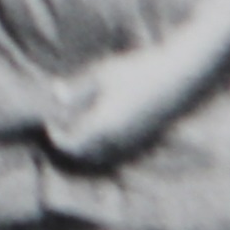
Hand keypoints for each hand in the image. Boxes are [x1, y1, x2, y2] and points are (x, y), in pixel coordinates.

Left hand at [44, 47, 199, 164]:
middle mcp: (117, 141)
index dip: (55, 137)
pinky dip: (103, 149)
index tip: (48, 124)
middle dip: (68, 147)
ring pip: (100, 158)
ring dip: (85, 150)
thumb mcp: (104, 74)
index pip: (70, 144)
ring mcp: (133, 144)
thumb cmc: (140, 71)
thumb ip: (79, 88)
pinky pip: (116, 155)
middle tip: (58, 130)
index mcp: (103, 125)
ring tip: (77, 131)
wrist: (180, 78)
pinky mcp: (144, 143)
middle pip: (83, 157)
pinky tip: (100, 131)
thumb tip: (56, 94)